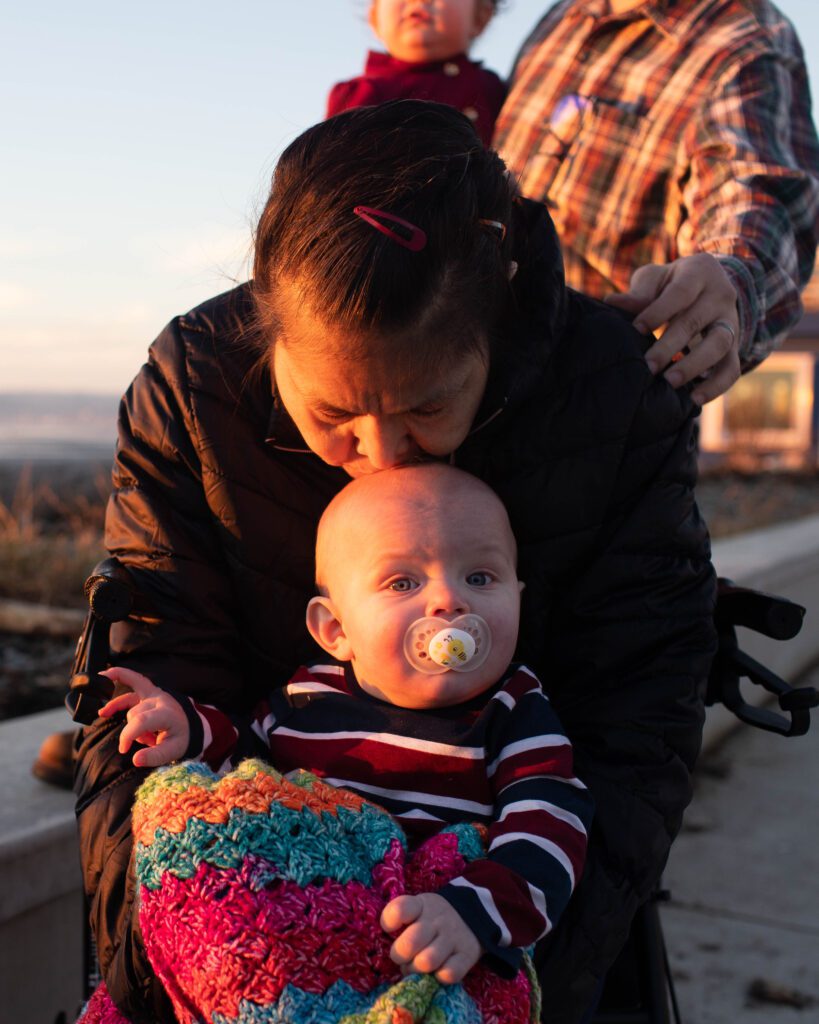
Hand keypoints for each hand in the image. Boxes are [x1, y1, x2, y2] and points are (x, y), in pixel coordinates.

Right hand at [98, 666, 189, 767]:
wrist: (192, 726)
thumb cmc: (181, 738)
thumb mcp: (173, 752)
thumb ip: (154, 757)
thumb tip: (135, 760)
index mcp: (167, 713)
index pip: (140, 720)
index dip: (127, 736)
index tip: (123, 749)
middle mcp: (160, 699)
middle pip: (133, 715)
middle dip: (136, 732)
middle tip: (151, 741)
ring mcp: (154, 693)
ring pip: (129, 704)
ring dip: (132, 722)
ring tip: (143, 732)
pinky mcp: (149, 691)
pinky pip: (131, 680)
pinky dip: (118, 678)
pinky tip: (104, 678)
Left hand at [380, 893, 481, 983]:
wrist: (472, 915)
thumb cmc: (432, 919)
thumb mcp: (417, 910)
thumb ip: (400, 921)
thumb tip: (383, 947)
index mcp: (421, 905)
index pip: (400, 910)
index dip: (389, 922)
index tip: (389, 929)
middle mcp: (437, 920)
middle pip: (410, 943)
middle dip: (400, 955)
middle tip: (403, 957)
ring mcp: (453, 937)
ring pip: (427, 962)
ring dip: (417, 970)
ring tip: (417, 967)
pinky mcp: (466, 955)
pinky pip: (449, 974)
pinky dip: (439, 977)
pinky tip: (437, 971)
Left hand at [605, 253, 740, 403]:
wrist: (706, 287)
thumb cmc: (670, 283)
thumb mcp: (656, 278)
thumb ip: (639, 292)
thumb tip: (612, 303)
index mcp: (700, 272)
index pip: (680, 292)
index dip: (658, 311)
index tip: (636, 329)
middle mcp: (721, 295)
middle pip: (696, 321)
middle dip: (670, 345)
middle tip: (649, 366)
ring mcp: (730, 322)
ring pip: (719, 345)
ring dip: (694, 365)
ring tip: (671, 382)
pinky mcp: (734, 346)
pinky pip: (732, 368)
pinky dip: (716, 386)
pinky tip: (695, 400)